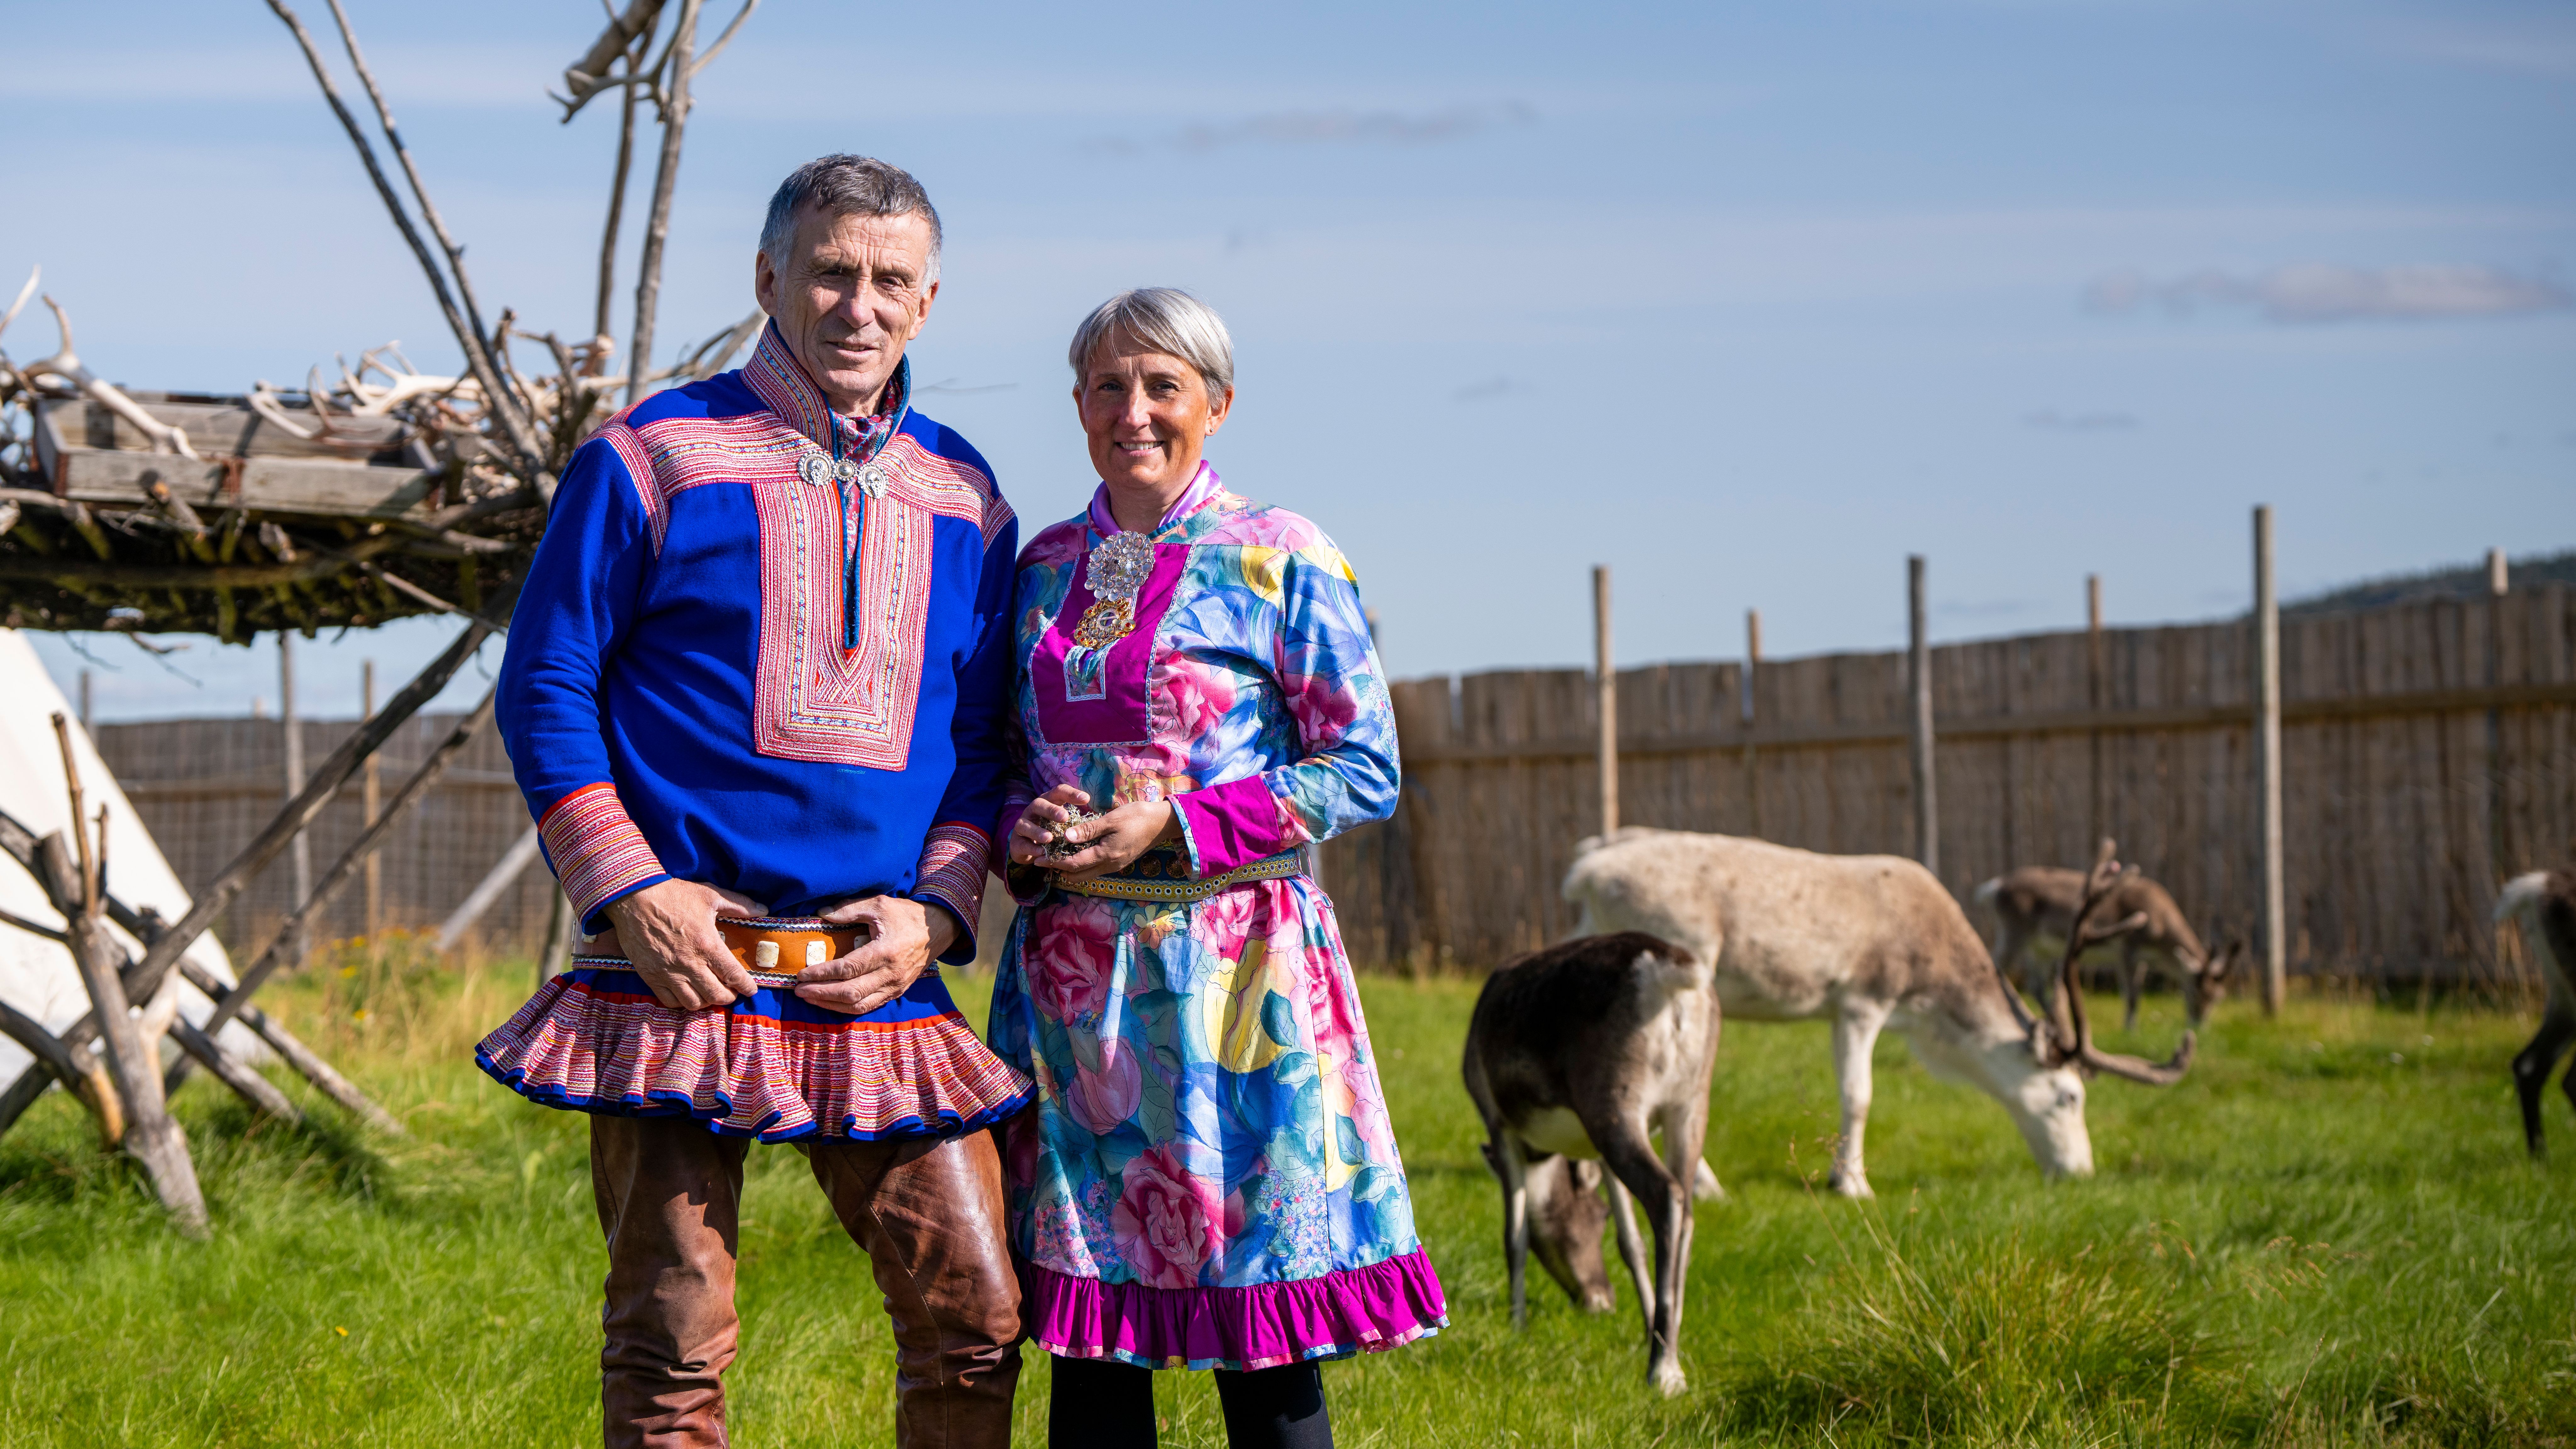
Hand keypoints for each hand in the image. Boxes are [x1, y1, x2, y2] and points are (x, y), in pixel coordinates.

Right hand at [604, 880, 765, 1009]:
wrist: (633, 897)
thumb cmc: (673, 894)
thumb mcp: (710, 895)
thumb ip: (739, 904)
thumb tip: (763, 910)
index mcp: (708, 944)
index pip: (734, 975)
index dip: (746, 987)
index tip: (751, 990)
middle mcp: (690, 963)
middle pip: (716, 995)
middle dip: (728, 997)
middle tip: (731, 991)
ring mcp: (669, 972)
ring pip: (693, 1003)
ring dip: (706, 1002)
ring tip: (709, 993)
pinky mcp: (650, 976)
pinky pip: (669, 1001)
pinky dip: (682, 1002)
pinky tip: (687, 994)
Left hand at [796, 894, 959, 1014]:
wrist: (939, 929)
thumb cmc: (907, 915)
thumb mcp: (880, 904)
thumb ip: (849, 909)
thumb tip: (821, 914)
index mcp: (885, 951)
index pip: (848, 969)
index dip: (822, 974)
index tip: (802, 974)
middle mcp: (890, 974)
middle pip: (850, 992)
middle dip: (821, 993)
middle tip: (799, 990)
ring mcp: (895, 986)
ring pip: (859, 1005)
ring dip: (831, 1004)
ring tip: (810, 998)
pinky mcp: (897, 992)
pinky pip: (869, 1006)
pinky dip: (847, 1008)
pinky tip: (831, 1003)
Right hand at [1007, 784, 1093, 867]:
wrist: (1027, 846)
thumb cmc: (1052, 829)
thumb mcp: (1064, 822)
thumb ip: (1077, 818)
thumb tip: (1102, 818)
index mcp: (1049, 801)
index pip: (1059, 792)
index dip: (1071, 794)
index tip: (1086, 798)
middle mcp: (1034, 810)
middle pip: (1040, 804)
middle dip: (1052, 810)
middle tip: (1065, 817)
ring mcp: (1023, 825)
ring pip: (1026, 824)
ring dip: (1037, 831)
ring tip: (1049, 838)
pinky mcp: (1017, 842)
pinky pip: (1022, 843)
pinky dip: (1031, 848)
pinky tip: (1041, 852)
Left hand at [1048, 799, 1180, 881]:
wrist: (1163, 822)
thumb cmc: (1138, 816)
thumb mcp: (1111, 819)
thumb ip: (1089, 830)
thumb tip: (1066, 837)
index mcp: (1106, 855)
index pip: (1073, 864)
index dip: (1054, 862)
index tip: (1039, 858)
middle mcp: (1109, 865)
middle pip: (1078, 876)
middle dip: (1059, 870)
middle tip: (1044, 859)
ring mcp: (1115, 866)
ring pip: (1087, 875)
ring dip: (1070, 869)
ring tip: (1057, 857)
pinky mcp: (1119, 862)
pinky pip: (1095, 870)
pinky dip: (1082, 865)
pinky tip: (1076, 853)